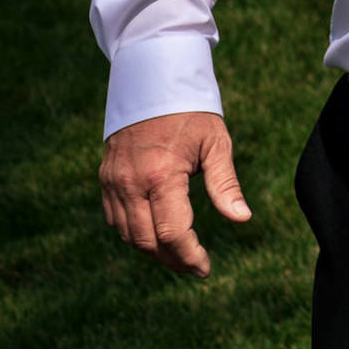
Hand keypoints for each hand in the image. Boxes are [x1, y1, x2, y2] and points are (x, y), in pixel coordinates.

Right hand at [98, 110, 252, 278]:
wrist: (153, 80)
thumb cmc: (192, 111)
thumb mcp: (216, 143)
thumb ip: (226, 184)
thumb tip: (242, 218)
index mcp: (162, 175)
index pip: (172, 234)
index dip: (189, 257)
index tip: (205, 268)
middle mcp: (131, 182)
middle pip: (147, 241)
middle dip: (172, 260)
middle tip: (194, 267)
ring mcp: (114, 181)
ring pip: (127, 234)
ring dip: (152, 251)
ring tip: (178, 256)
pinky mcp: (105, 177)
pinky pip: (114, 218)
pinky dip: (133, 234)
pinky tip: (154, 236)